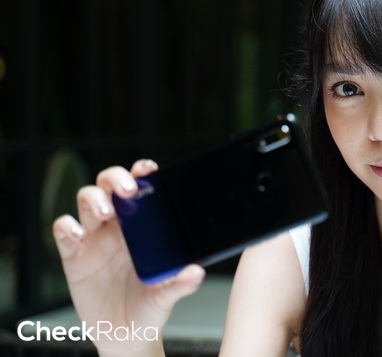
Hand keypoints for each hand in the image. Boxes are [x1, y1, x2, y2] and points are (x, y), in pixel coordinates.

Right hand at [52, 160, 204, 355]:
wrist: (125, 334)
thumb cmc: (149, 307)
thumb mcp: (166, 295)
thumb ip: (180, 284)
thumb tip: (197, 272)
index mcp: (143, 226)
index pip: (140, 189)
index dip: (141, 172)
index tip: (148, 169)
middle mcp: (117, 226)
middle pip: (108, 185)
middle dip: (115, 178)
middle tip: (126, 189)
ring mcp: (94, 238)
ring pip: (86, 200)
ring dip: (94, 199)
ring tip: (105, 213)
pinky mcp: (73, 255)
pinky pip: (63, 230)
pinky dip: (66, 226)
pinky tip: (77, 234)